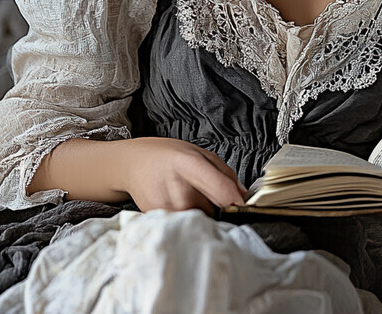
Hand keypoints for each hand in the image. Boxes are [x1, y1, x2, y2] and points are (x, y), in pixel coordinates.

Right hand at [122, 137, 246, 214]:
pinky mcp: (160, 224)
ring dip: (204, 216)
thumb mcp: (201, 154)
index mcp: (189, 165)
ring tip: (191, 199)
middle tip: (207, 195)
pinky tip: (179, 206)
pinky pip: (187, 228)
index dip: (238, 202)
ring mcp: (167, 210)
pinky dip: (190, 222)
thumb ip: (225, 175)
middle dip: (219, 208)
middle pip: (215, 211)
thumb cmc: (170, 156)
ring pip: (202, 222)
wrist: (135, 164)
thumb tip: (244, 198)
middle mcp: (178, 190)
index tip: (246, 208)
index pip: (222, 190)